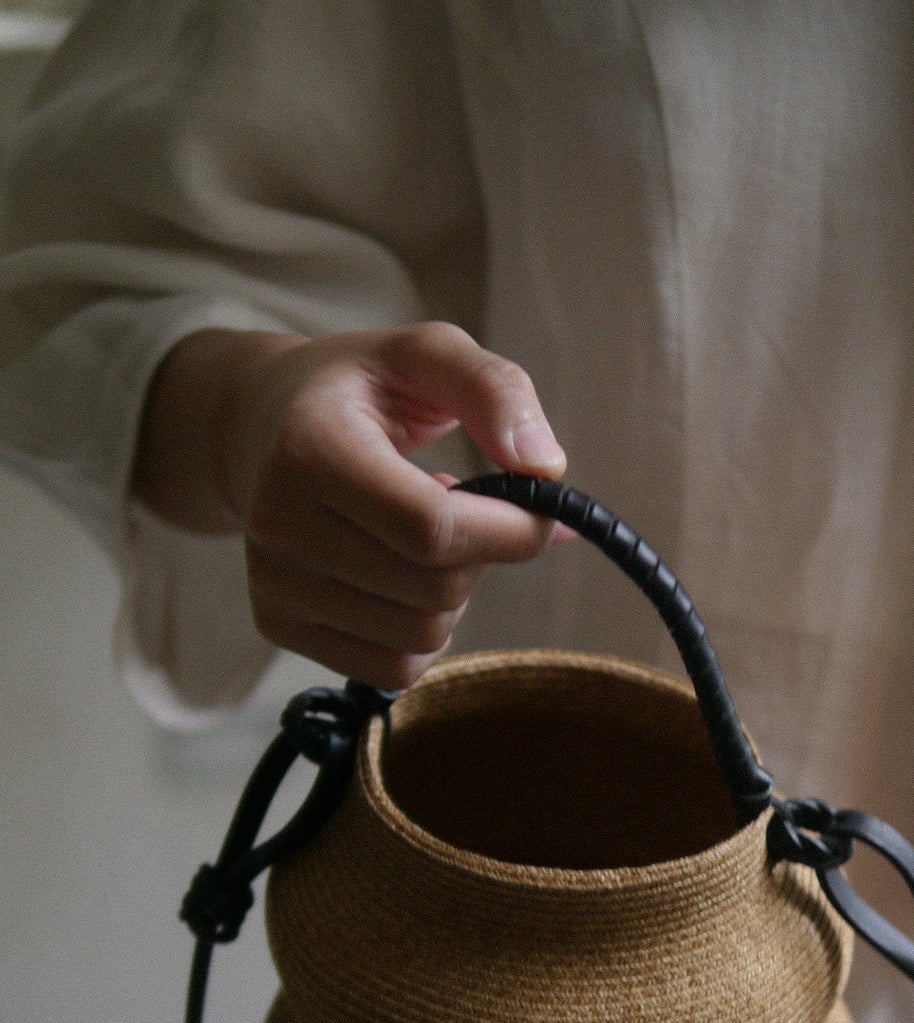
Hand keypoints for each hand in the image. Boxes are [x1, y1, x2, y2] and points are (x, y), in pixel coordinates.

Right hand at [133, 322, 569, 687]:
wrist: (259, 424)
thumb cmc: (360, 388)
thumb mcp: (428, 353)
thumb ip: (495, 391)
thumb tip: (546, 470)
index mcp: (309, 450)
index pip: (432, 529)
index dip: (510, 530)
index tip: (542, 509)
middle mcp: (277, 524)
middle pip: (435, 590)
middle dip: (481, 555)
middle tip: (464, 507)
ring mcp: (272, 584)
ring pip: (420, 637)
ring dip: (453, 595)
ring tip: (421, 535)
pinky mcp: (278, 626)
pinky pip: (393, 668)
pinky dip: (421, 632)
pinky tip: (401, 575)